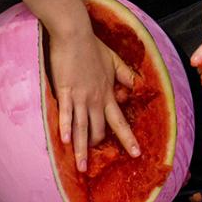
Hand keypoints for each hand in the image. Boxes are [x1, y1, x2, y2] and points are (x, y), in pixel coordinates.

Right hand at [47, 22, 139, 171]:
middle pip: (98, 130)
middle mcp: (96, 99)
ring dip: (82, 150)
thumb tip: (137, 85)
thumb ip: (125, 75)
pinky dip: (66, 128)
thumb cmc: (92, 46)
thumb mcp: (114, 60)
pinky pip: (67, 114)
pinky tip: (64, 142)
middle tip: (90, 163)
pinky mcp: (65, 91)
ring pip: (83, 128)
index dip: (128, 139)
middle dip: (95, 148)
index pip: (119, 121)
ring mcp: (80, 96)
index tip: (136, 154)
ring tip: (81, 167)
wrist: (75, 34)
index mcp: (107, 93)